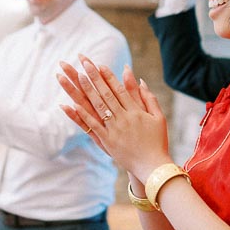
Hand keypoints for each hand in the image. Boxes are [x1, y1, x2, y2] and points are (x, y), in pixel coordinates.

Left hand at [57, 56, 169, 179]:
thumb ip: (148, 98)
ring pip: (97, 106)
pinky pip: (92, 126)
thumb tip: (140, 79)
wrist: (153, 167)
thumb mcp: (158, 117)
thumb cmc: (157, 141)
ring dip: (84, 90)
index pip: (119, 89)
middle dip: (93, 76)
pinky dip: (82, 115)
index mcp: (135, 111)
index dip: (107, 76)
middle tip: (83, 62)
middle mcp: (124, 117)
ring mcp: (114, 129)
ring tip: (75, 76)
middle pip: (105, 93)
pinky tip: (71, 105)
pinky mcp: (107, 141)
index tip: (98, 64)